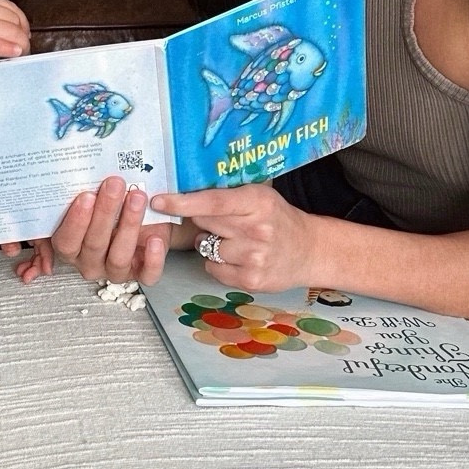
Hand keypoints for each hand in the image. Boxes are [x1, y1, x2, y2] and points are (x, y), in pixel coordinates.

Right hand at [2, 175, 177, 286]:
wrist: (146, 217)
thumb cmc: (113, 206)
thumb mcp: (94, 198)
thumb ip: (84, 193)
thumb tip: (81, 172)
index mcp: (72, 247)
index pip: (66, 241)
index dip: (76, 221)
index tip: (86, 196)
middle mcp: (90, 262)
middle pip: (94, 245)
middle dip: (105, 212)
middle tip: (114, 185)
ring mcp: (115, 270)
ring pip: (118, 257)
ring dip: (128, 225)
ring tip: (137, 198)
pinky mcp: (142, 273)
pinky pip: (147, 274)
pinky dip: (153, 258)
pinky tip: (155, 239)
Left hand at [150, 182, 318, 292]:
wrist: (309, 250)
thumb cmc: (278, 219)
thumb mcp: (260, 196)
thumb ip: (229, 194)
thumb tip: (185, 189)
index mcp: (258, 201)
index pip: (212, 202)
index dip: (182, 202)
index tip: (158, 201)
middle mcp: (256, 229)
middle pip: (204, 224)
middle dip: (204, 222)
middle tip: (224, 222)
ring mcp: (254, 257)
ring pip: (206, 248)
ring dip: (211, 244)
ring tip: (236, 241)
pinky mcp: (251, 280)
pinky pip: (213, 269)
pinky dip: (218, 264)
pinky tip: (238, 258)